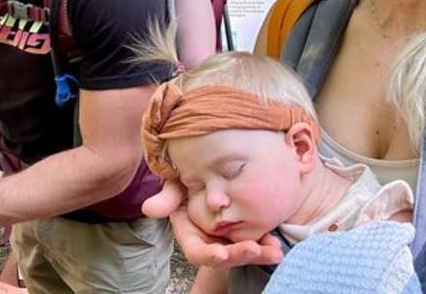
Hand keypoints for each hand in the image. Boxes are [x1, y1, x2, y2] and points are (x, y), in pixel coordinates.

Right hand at [143, 179, 282, 268]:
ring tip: (274, 250)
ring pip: (241, 253)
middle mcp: (208, 239)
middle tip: (257, 249)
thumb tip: (150, 209)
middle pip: (223, 257)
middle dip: (240, 256)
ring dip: (259, 254)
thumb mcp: (177, 183)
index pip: (196, 252)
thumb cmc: (190, 174)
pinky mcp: (243, 232)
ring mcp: (226, 237)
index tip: (222, 253)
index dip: (208, 255)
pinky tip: (276, 241)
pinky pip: (256, 243)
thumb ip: (168, 196)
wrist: (213, 167)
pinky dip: (266, 244)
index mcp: (190, 232)